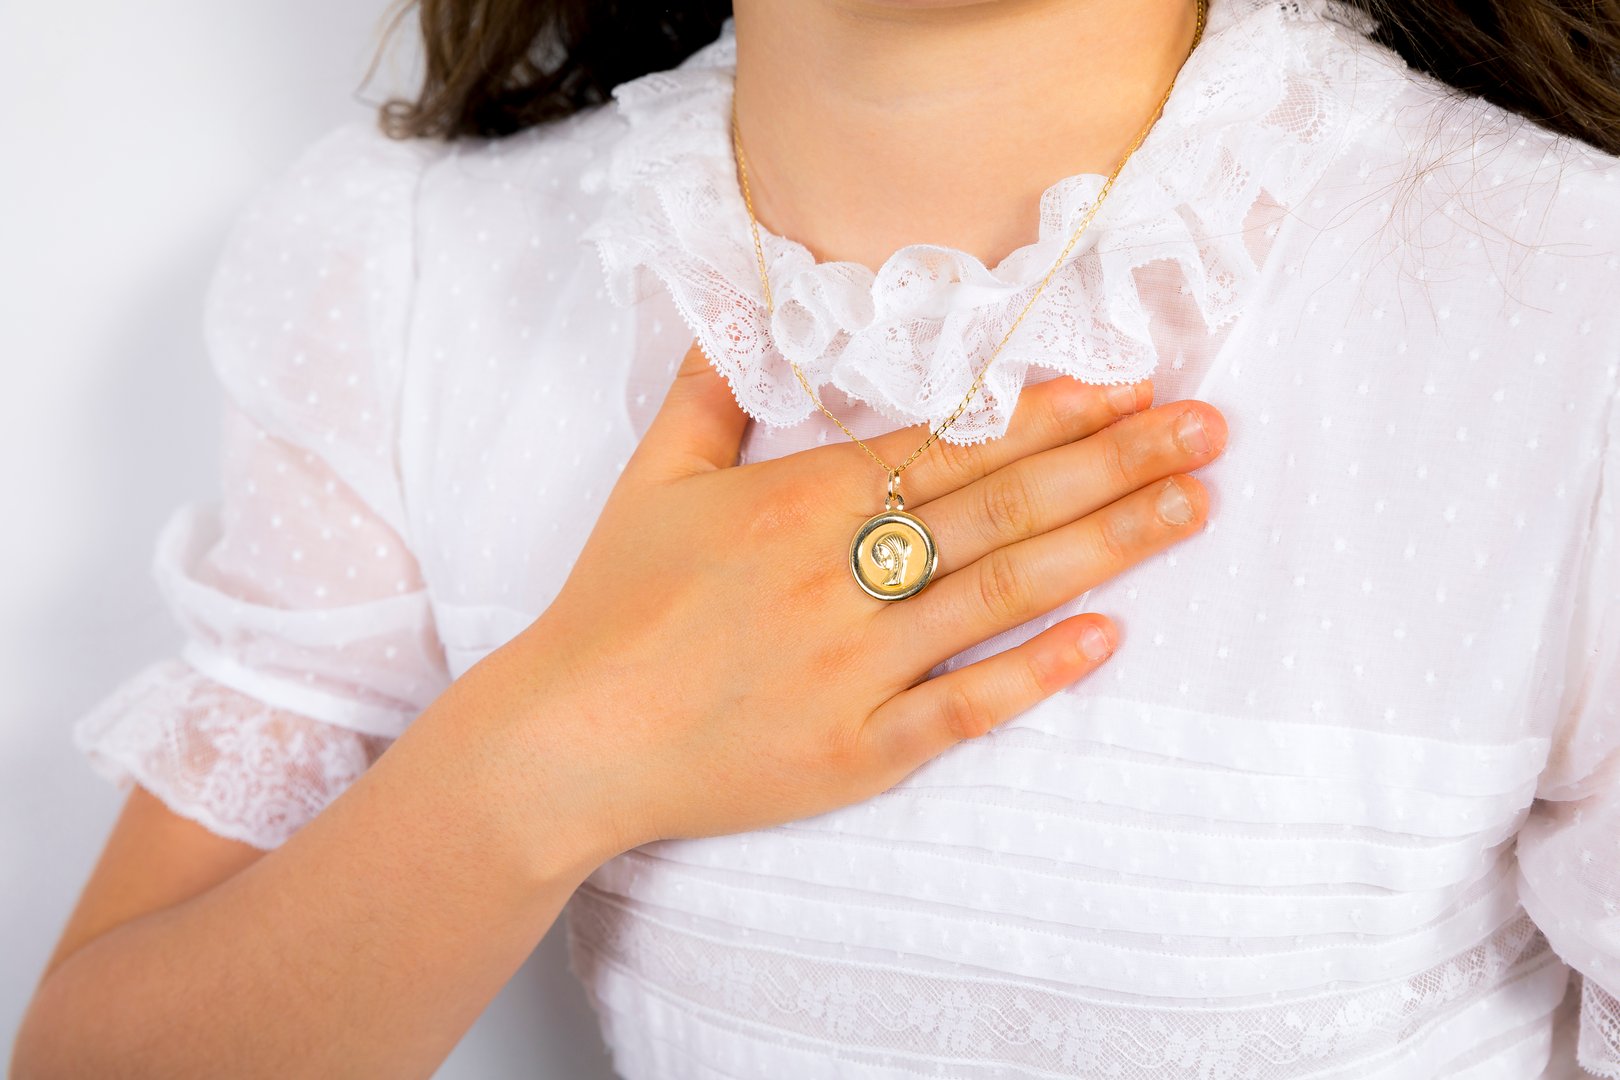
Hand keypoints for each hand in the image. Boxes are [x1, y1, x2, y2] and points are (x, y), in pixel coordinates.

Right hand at [506, 339, 1225, 860]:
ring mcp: (854, 668)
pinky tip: (1108, 638)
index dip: (1049, 410)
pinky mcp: (856, 752)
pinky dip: (1037, 673)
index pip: (951, 442)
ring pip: (1002, 592)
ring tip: (1192, 508)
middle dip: (1116, 460)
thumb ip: (707, 394)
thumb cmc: (610, 606)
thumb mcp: (651, 481)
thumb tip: (731, 310)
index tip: (1131, 381)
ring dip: (1108, 546)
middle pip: (1002, 505)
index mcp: (800, 500)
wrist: (567, 741)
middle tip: (1209, 429)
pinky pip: (963, 710)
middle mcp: (840, 574)